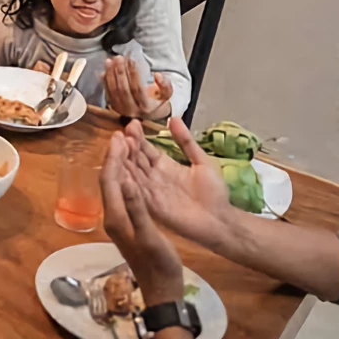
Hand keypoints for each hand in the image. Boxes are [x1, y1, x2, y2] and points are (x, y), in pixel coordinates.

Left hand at [102, 130, 186, 304]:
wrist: (161, 289)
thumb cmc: (159, 264)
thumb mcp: (150, 236)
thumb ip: (137, 209)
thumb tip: (126, 180)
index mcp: (116, 217)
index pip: (109, 180)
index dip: (113, 157)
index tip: (119, 137)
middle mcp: (112, 216)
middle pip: (109, 179)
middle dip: (113, 156)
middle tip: (120, 134)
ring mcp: (119, 219)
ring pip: (115, 185)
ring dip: (119, 164)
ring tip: (126, 145)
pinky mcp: (127, 222)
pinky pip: (123, 192)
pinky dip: (126, 176)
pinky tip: (134, 170)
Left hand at [104, 56, 172, 118]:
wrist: (149, 115)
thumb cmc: (158, 101)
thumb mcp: (167, 94)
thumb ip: (165, 84)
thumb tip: (157, 75)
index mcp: (146, 107)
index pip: (137, 89)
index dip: (133, 74)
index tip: (131, 60)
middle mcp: (132, 110)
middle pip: (123, 89)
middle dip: (119, 72)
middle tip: (118, 58)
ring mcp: (121, 109)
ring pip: (113, 91)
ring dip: (110, 74)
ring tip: (110, 61)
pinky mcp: (113, 107)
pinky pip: (107, 93)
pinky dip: (104, 81)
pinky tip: (103, 70)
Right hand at [120, 118, 237, 250]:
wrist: (221, 220)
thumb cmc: (214, 193)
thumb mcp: (201, 161)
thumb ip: (186, 141)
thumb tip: (174, 118)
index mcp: (164, 165)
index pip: (146, 149)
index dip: (139, 137)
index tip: (132, 124)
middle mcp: (154, 177)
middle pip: (136, 159)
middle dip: (128, 146)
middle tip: (121, 133)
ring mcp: (151, 191)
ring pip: (133, 173)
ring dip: (124, 161)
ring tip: (118, 146)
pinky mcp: (152, 205)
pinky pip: (137, 192)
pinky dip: (128, 181)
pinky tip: (120, 170)